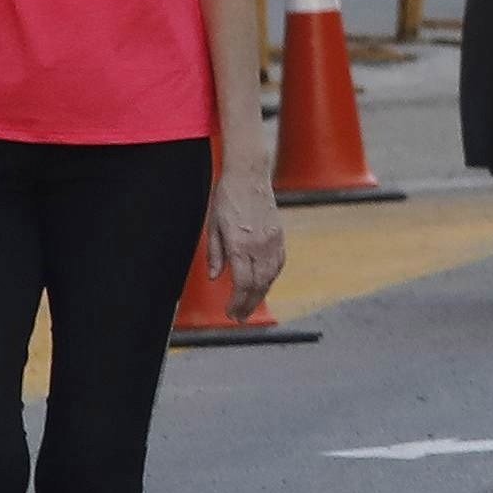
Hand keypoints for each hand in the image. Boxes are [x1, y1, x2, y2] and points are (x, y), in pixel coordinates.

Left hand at [205, 169, 285, 322]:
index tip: (230, 313)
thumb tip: (214, 276)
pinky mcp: (279, 234)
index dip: (237, 302)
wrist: (249, 175)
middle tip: (240, 317)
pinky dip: (272, 276)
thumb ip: (214, 254)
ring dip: (261, 293)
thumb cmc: (227, 198)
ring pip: (271, 275)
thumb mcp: (212, 226)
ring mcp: (272, 240)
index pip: (242, 283)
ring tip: (251, 304)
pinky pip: (279, 262)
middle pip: (258, 284)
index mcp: (240, 245)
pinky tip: (265, 282)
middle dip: (249, 304)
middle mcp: (259, 245)